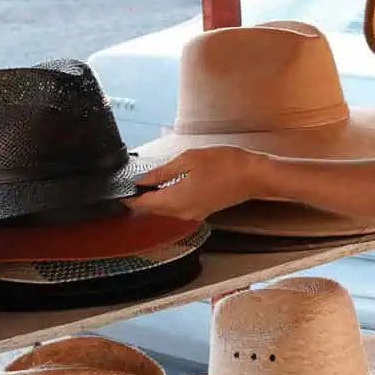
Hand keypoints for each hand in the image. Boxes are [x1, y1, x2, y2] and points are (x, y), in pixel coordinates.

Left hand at [133, 148, 271, 221]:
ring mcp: (193, 214)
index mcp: (176, 200)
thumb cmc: (224, 164)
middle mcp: (182, 213)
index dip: (129, 199)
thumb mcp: (189, 160)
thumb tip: (142, 181)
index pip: (143, 205)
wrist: (253, 176)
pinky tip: (170, 184)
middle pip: (153, 210)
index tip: (121, 189)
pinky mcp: (202, 211)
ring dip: (156, 199)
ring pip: (166, 210)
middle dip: (141, 198)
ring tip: (149, 181)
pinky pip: (178, 208)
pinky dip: (170, 198)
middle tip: (133, 182)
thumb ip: (162, 172)